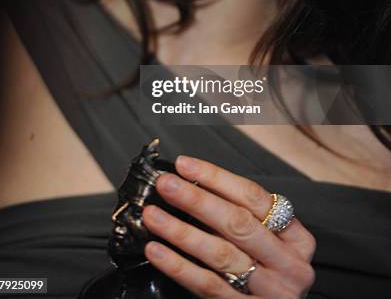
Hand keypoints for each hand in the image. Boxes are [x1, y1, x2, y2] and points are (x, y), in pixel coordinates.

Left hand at [142, 155, 315, 297]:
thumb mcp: (272, 243)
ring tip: (154, 215)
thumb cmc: (271, 273)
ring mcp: (271, 292)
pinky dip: (179, 266)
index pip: (253, 197)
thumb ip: (242, 217)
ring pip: (220, 254)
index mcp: (297, 238)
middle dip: (196, 199)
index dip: (216, 178)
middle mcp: (288, 264)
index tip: (186, 165)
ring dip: (181, 231)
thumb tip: (192, 185)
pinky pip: (207, 285)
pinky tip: (158, 250)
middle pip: (237, 223)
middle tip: (166, 184)